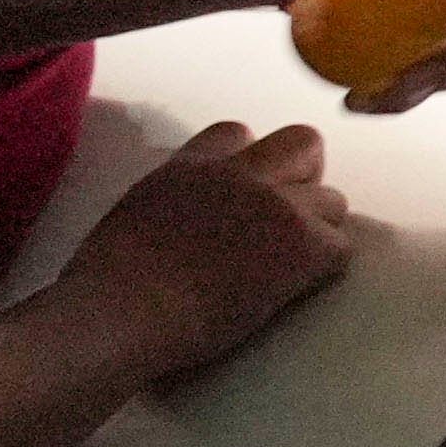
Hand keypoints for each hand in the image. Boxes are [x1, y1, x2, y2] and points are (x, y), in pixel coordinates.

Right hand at [54, 120, 354, 378]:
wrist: (120, 313)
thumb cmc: (105, 286)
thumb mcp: (134, 216)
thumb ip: (175, 202)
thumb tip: (193, 219)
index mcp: (187, 167)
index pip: (236, 133)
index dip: (249, 163)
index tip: (243, 197)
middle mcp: (237, 173)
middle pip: (303, 143)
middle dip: (305, 176)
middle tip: (286, 222)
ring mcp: (274, 204)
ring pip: (332, 200)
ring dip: (316, 231)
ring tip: (285, 267)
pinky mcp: (300, 242)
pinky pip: (339, 248)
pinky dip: (322, 271)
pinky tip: (292, 291)